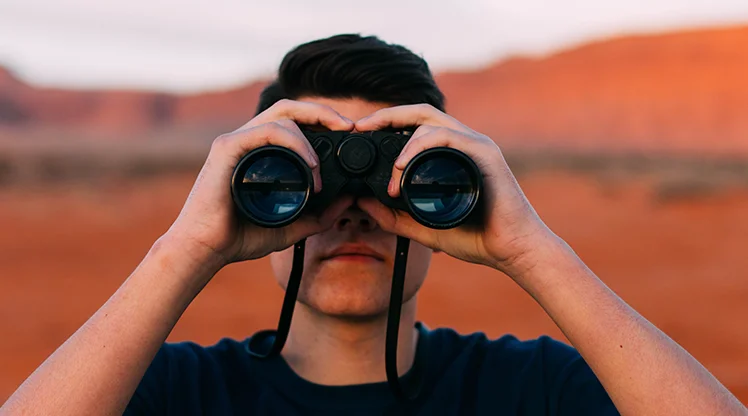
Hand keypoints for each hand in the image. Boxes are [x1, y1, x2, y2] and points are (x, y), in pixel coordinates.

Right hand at [164, 99, 354, 273]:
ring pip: (281, 116)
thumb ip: (319, 216)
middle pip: (289, 108)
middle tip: (348, 126)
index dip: (322, 120)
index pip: (293, 121)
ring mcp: (236, 141)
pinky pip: (266, 131)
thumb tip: (348, 201)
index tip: (348, 133)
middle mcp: (248, 140)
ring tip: (319, 169)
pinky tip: (308, 164)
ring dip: (309, 137)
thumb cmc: (239, 236)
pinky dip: (293, 142)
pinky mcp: (227, 148)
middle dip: (322, 111)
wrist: (206, 249)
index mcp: (260, 151)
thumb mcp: (291, 227)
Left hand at [355, 104, 557, 275]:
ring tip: (391, 171)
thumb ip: (394, 217)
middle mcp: (464, 142)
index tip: (361, 132)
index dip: (387, 123)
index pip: (416, 125)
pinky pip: (447, 137)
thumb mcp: (423, 228)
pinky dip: (421, 146)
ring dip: (403, 141)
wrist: (513, 250)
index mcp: (451, 154)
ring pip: (431, 122)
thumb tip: (363, 203)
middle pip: (421, 112)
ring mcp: (476, 145)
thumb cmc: (477, 238)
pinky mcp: (484, 153)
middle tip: (361, 126)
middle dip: (387, 114)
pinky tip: (404, 165)